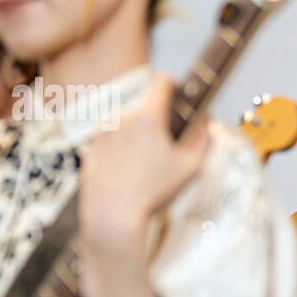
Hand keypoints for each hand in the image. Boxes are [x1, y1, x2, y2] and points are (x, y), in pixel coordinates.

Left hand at [79, 72, 210, 251]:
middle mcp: (121, 118)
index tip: (180, 93)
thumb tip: (207, 120)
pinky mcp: (90, 148)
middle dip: (157, 122)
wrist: (112, 215)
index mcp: (146, 117)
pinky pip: (111, 142)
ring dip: (138, 137)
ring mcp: (102, 132)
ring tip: (145, 167)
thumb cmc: (154, 192)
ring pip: (127, 126)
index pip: (161, 81)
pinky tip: (127, 174)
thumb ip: (203, 138)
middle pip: (145, 109)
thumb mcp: (190, 167)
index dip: (175, 84)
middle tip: (166, 149)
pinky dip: (121, 152)